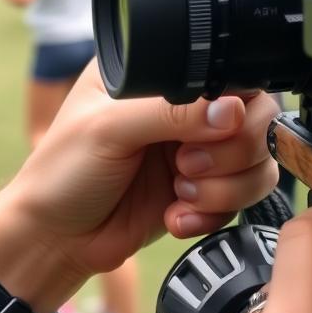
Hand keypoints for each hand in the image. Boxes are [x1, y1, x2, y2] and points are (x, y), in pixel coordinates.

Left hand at [0, 61, 279, 312]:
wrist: (53, 241)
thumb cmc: (63, 172)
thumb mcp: (109, 129)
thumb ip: (173, 113)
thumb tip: (233, 111)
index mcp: (163, 72)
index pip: (231, 71)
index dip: (235, 103)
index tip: (211, 130)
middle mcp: (188, 106)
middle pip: (258, 117)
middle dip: (230, 152)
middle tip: (185, 165)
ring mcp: (200, 148)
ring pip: (258, 160)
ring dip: (224, 186)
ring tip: (181, 194)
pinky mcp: (205, 190)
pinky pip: (243, 197)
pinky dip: (215, 212)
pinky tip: (175, 216)